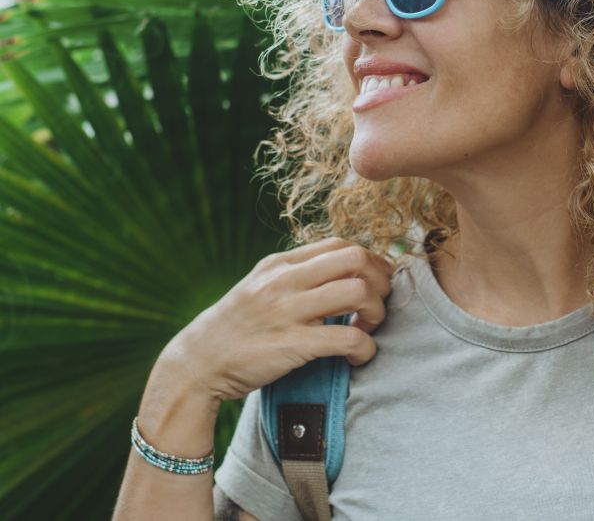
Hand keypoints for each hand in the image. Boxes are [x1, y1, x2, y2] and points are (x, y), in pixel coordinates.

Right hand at [163, 236, 396, 403]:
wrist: (195, 365)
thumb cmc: (235, 329)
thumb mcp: (260, 288)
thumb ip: (295, 276)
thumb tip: (342, 273)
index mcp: (280, 264)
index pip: (341, 244)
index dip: (370, 261)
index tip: (375, 284)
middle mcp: (284, 281)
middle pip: (356, 259)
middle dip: (380, 281)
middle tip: (377, 306)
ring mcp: (287, 311)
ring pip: (358, 292)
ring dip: (377, 313)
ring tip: (367, 329)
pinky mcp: (292, 345)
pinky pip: (347, 337)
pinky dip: (365, 348)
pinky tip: (359, 356)